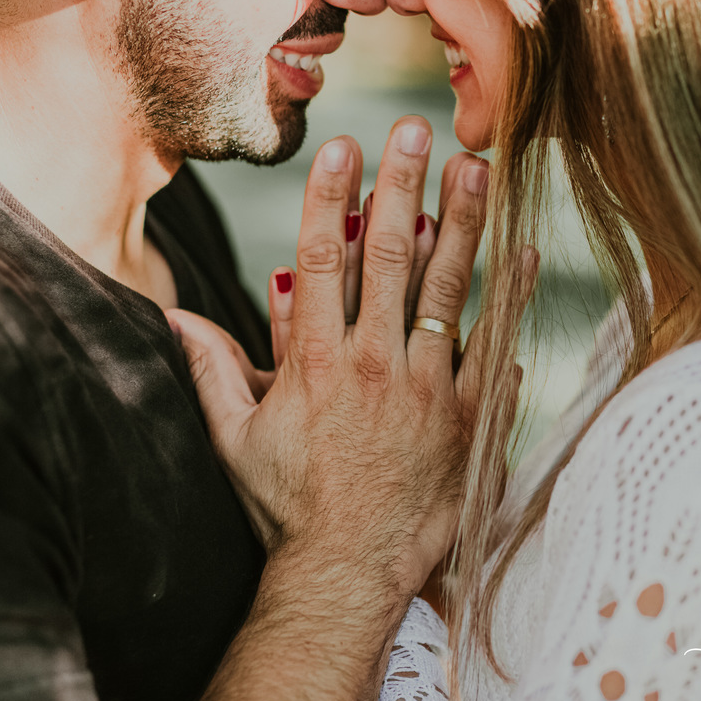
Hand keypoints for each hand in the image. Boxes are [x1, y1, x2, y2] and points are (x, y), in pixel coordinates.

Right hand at [167, 117, 494, 595]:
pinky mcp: (464, 417)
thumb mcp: (235, 438)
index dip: (332, 195)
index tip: (346, 145)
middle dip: (402, 186)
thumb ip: (209, 369)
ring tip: (476, 165)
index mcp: (313, 362)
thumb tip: (173, 316)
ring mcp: (423, 389)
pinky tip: (527, 250)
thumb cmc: (286, 505)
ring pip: (446, 290)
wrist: (346, 572)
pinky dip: (511, 299)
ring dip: (463, 222)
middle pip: (388, 256)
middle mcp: (370, 364)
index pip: (322, 258)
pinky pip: (492, 347)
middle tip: (416, 129)